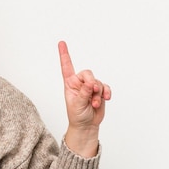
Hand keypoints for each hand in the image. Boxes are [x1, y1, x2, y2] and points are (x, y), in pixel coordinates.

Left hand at [59, 41, 110, 155]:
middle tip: (92, 93)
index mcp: (69, 84)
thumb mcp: (77, 105)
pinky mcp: (100, 92)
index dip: (64, 55)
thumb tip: (91, 83)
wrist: (86, 125)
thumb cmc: (77, 115)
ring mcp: (90, 87)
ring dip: (98, 93)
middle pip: (88, 73)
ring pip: (98, 82)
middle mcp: (80, 83)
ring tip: (94, 104)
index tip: (61, 43)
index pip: (66, 67)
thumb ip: (84, 93)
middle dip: (92, 83)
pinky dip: (107, 93)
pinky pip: (106, 87)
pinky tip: (106, 99)